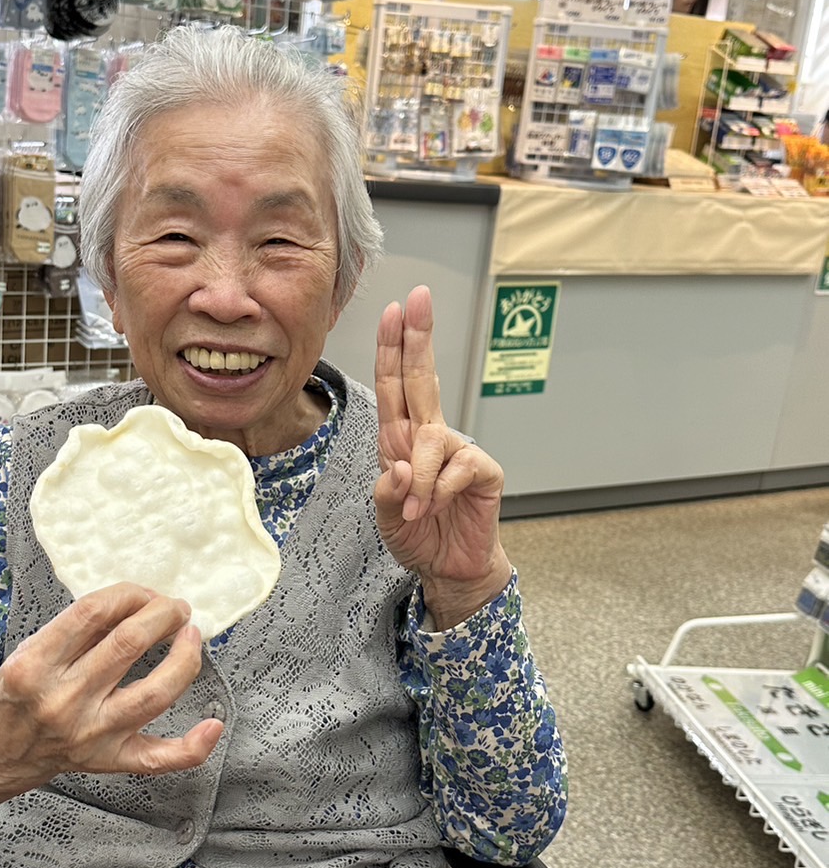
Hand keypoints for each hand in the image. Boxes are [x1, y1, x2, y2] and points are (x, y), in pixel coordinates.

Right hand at [0, 583, 221, 834]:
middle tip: (175, 608)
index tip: (145, 592)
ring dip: (184, 659)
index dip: (129, 594)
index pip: (93, 612)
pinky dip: (192, 746)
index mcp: (34, 665)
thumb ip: (77, 628)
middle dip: (162, 616)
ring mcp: (89, 734)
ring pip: (153, 694)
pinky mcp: (108, 761)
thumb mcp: (29, 649)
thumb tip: (138, 601)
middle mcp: (63, 700)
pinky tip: (214, 724)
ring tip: (192, 636)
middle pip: (128, 645)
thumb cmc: (17, 691)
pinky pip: (158, 759)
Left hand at [374, 286, 511, 627]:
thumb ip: (387, 492)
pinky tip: (437, 509)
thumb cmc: (418, 536)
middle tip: (417, 298)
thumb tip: (399, 466)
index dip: (392, 348)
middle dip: (417, 338)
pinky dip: (439, 491)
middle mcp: (427, 438)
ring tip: (416, 510)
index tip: (392, 310)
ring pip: (431, 439)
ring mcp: (457, 452)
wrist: (450, 569)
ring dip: (419, 477)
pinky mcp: (482, 472)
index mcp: (400, 440)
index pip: (394, 386)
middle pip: (422, 379)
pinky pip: (457, 467)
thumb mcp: (386, 517)